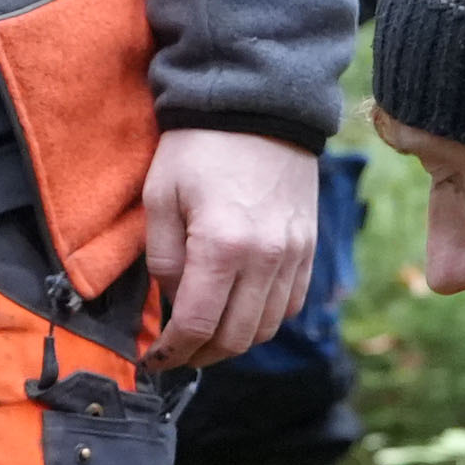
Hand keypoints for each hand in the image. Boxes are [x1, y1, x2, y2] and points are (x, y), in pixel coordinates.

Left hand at [142, 128, 320, 371]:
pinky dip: (264, 318)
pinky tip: (239, 309)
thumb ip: (162, 261)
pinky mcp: (309, 245)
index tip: (155, 361)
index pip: (197, 325)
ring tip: (206, 335)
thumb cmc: (198, 147)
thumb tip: (173, 304)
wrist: (257, 103)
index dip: (172, 353)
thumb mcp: (159, 199)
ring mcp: (294, 253)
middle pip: (235, 338)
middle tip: (178, 354)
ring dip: (233, 342)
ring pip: (266, 328)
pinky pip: (291, 304)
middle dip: (200, 356)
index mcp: (222, 246)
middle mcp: (265, 257)